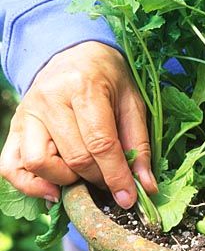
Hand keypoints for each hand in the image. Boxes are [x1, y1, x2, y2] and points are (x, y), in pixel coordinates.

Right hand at [0, 41, 156, 207]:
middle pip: (74, 157)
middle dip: (97, 180)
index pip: (100, 143)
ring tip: (83, 177)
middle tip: (110, 182)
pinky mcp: (14, 126)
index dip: (116, 177)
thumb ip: (138, 144)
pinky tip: (53, 190)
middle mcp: (49, 99)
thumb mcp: (132, 102)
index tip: (128, 199)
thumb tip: (146, 186)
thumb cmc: (107, 78)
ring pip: (39, 163)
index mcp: (83, 87)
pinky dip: (30, 185)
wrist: (74, 52)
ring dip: (65, 180)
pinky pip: (10, 166)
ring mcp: (27, 113)